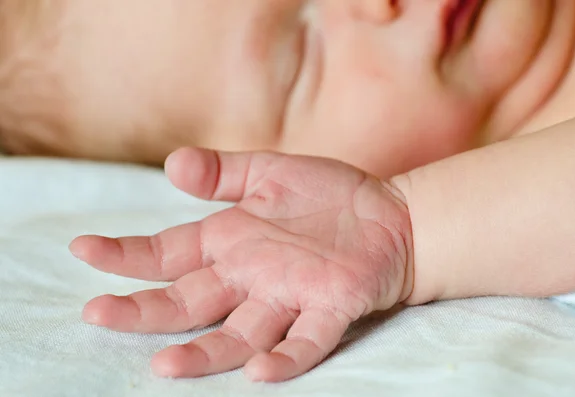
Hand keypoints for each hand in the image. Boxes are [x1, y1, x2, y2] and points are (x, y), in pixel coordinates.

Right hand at [69, 147, 412, 381]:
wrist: (391, 215)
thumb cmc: (328, 195)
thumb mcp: (269, 171)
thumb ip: (223, 171)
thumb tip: (172, 164)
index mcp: (230, 241)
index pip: (168, 253)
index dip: (126, 254)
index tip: (83, 249)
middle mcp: (250, 276)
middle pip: (190, 301)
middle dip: (144, 309)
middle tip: (98, 313)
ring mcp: (289, 296)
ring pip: (239, 333)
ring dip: (204, 352)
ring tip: (165, 366)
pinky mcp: (330, 307)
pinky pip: (305, 340)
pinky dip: (284, 357)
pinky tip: (258, 371)